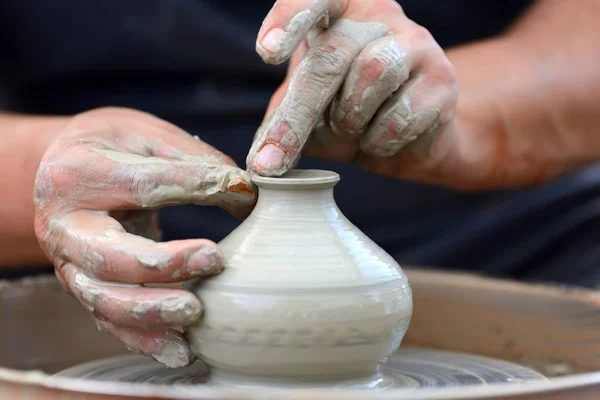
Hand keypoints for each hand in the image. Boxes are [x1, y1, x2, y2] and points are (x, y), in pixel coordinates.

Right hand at [34, 107, 255, 366]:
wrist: (64, 165)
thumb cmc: (113, 145)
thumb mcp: (148, 134)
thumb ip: (193, 159)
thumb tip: (245, 193)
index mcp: (80, 172)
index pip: (143, 185)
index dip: (195, 187)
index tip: (243, 192)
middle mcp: (64, 223)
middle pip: (110, 255)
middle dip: (164, 264)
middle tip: (216, 259)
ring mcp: (67, 262)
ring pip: (104, 298)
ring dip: (152, 312)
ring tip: (196, 313)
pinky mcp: (81, 286)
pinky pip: (108, 319)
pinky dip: (142, 338)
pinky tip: (179, 350)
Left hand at [247, 0, 461, 186]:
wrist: (407, 140)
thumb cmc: (347, 114)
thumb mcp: (306, 115)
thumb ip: (281, 124)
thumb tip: (259, 163)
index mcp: (338, 10)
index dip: (290, 19)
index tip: (266, 52)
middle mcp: (378, 14)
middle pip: (332, 56)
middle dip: (298, 114)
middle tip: (272, 159)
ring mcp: (415, 42)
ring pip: (371, 75)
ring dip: (349, 118)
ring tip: (350, 128)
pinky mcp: (442, 78)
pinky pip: (401, 113)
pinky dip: (379, 140)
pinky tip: (379, 139)